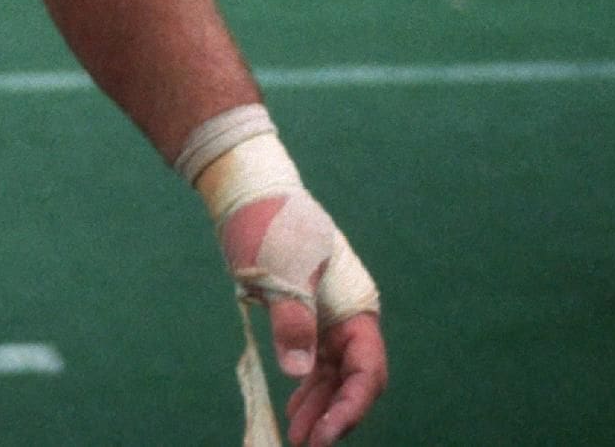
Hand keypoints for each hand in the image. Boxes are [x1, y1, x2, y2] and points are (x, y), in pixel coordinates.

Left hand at [220, 189, 386, 445]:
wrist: (248, 192)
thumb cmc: (270, 223)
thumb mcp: (281, 269)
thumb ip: (292, 320)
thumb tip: (300, 373)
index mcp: (356, 306)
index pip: (366, 370)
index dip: (350, 408)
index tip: (323, 436)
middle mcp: (349, 318)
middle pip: (352, 381)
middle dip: (332, 418)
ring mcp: (328, 320)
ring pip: (332, 378)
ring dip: (318, 409)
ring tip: (294, 440)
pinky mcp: (305, 318)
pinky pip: (313, 365)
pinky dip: (305, 390)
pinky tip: (292, 412)